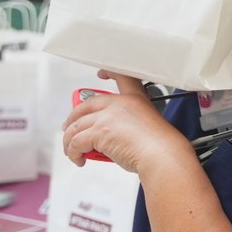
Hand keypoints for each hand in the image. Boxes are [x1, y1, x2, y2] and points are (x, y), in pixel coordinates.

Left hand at [61, 71, 189, 172]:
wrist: (162, 155)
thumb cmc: (161, 147)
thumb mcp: (147, 127)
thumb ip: (127, 126)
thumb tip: (109, 140)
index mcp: (135, 98)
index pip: (121, 76)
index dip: (109, 72)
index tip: (102, 73)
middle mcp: (119, 103)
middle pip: (85, 105)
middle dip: (72, 118)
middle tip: (69, 129)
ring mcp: (107, 116)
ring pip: (76, 127)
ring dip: (70, 141)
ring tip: (73, 152)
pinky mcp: (98, 131)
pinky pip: (76, 142)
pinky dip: (73, 153)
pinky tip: (79, 159)